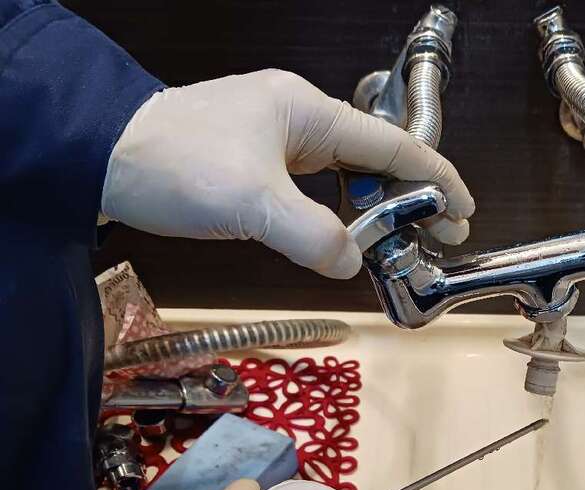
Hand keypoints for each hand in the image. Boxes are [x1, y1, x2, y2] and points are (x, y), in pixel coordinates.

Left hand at [101, 69, 475, 278]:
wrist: (100, 156)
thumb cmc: (169, 161)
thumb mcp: (252, 204)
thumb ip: (314, 237)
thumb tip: (351, 263)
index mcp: (307, 112)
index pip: (392, 144)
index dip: (436, 178)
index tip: (464, 210)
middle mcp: (298, 119)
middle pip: (375, 158)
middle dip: (412, 198)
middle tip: (440, 236)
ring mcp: (276, 139)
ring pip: (345, 175)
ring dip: (374, 210)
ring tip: (400, 245)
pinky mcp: (256, 161)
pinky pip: (314, 188)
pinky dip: (337, 214)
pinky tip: (343, 238)